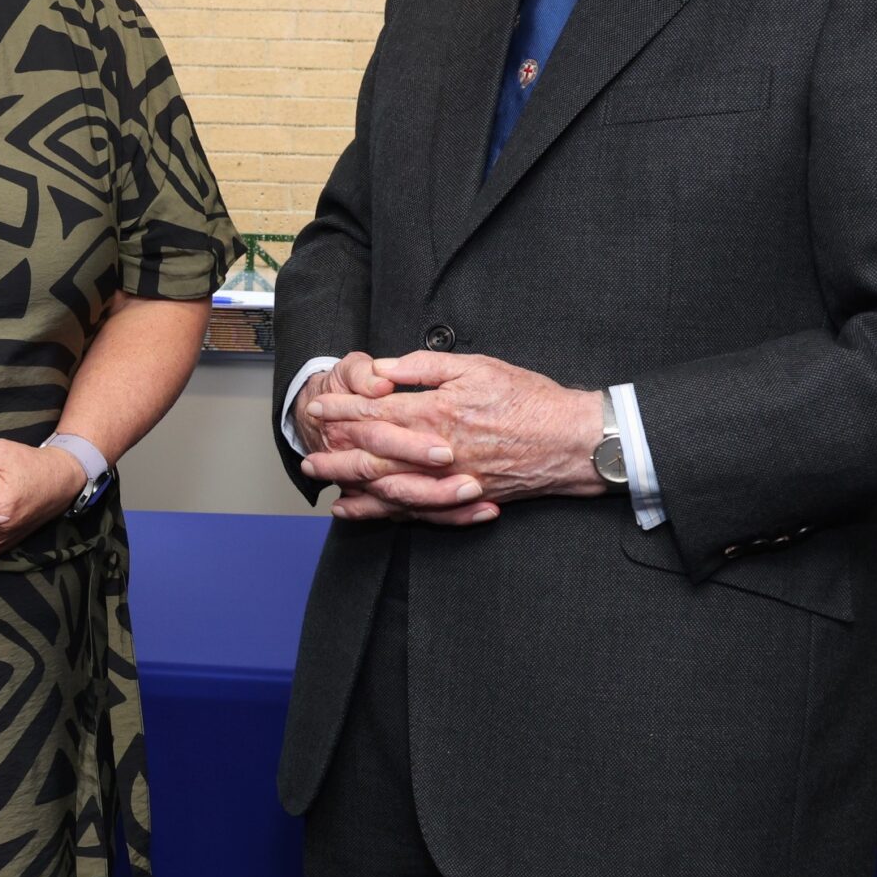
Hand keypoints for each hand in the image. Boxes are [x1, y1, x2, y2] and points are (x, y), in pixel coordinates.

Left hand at [312, 352, 603, 524]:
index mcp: (436, 412)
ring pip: (385, 485)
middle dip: (335, 449)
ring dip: (349, 481)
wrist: (570, 441)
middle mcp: (434, 450)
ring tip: (321, 480)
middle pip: (371, 452)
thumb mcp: (476, 366)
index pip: (375, 410)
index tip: (317, 405)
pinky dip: (380, 511)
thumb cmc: (527, 398)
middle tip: (306, 450)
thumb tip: (385, 367)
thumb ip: (426, 366)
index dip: (342, 408)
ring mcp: (446, 479)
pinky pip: (410, 510)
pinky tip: (357, 510)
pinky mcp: (459, 498)